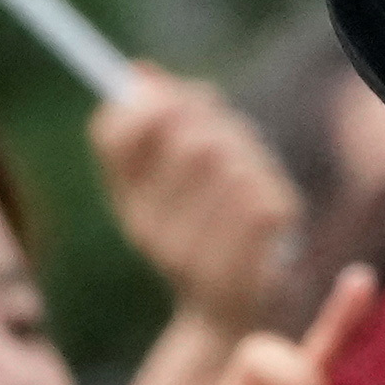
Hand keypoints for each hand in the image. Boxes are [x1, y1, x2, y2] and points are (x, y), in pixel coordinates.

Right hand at [94, 65, 303, 333]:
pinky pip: (260, 191)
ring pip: (233, 160)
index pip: (117, 133)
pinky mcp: (241, 261)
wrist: (228, 313)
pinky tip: (264, 201)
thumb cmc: (202, 228)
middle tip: (219, 126)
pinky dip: (267, 182)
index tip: (164, 98)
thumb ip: (160, 122)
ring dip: (245, 152)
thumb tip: (140, 72)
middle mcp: (152, 231)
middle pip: (190, 138)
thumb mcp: (172, 178)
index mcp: (130, 205)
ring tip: (246, 169)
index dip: (146, 102)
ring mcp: (195, 251)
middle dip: (213, 121)